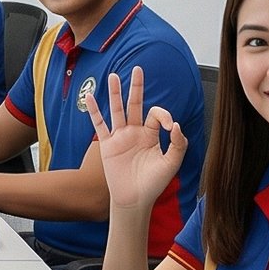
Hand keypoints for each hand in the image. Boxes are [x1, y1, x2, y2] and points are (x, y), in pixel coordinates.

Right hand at [82, 68, 185, 214]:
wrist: (134, 199)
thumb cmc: (153, 183)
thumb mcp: (172, 164)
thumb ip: (178, 144)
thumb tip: (176, 125)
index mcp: (151, 135)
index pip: (157, 115)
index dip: (164, 116)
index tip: (171, 127)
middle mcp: (135, 132)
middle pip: (135, 104)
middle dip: (137, 87)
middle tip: (138, 69)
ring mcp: (120, 137)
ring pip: (117, 110)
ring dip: (116, 93)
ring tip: (114, 76)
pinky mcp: (107, 144)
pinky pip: (99, 125)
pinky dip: (94, 111)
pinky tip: (90, 96)